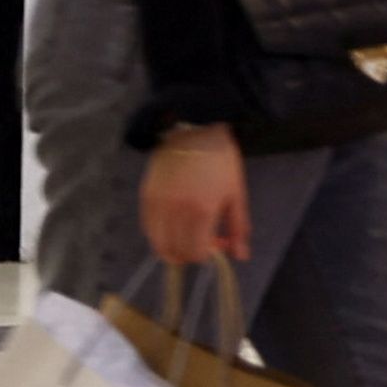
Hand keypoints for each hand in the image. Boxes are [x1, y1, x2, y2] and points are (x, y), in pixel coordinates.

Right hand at [141, 127, 249, 266]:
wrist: (195, 130)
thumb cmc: (221, 162)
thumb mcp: (236, 194)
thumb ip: (238, 227)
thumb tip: (241, 256)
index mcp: (202, 210)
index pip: (196, 251)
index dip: (207, 254)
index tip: (216, 243)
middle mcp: (176, 210)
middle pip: (175, 252)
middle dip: (189, 254)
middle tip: (201, 242)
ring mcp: (158, 204)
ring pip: (158, 244)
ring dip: (172, 247)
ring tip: (186, 235)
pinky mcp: (146, 196)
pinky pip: (148, 228)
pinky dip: (159, 234)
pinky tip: (173, 224)